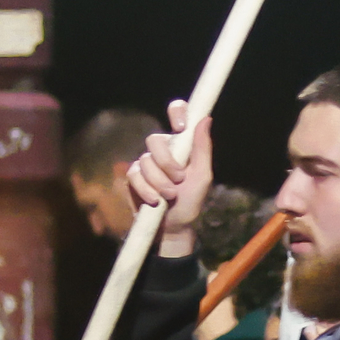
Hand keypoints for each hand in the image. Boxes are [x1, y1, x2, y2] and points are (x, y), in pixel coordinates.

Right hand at [124, 101, 214, 254]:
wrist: (173, 227)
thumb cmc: (191, 201)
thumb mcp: (202, 177)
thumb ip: (203, 149)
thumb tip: (206, 118)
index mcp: (181, 144)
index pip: (176, 113)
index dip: (176, 112)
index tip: (181, 127)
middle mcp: (162, 149)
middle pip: (154, 140)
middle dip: (167, 163)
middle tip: (178, 180)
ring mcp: (145, 162)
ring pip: (145, 160)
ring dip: (159, 182)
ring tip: (169, 196)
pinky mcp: (133, 177)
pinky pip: (134, 175)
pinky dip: (146, 189)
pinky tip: (154, 201)